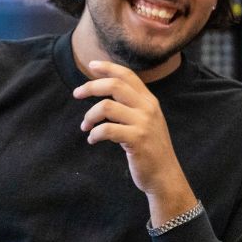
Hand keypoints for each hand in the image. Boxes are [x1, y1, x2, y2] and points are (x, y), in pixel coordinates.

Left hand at [73, 60, 196, 225]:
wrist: (165, 176)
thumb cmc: (150, 149)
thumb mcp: (146, 121)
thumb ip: (132, 106)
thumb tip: (106, 92)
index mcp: (149, 101)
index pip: (127, 75)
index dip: (108, 67)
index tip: (91, 65)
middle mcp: (148, 108)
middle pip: (114, 85)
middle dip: (90, 87)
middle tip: (76, 94)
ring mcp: (143, 123)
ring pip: (107, 106)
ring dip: (89, 116)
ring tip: (85, 126)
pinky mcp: (137, 140)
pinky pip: (106, 129)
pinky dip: (94, 134)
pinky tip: (92, 139)